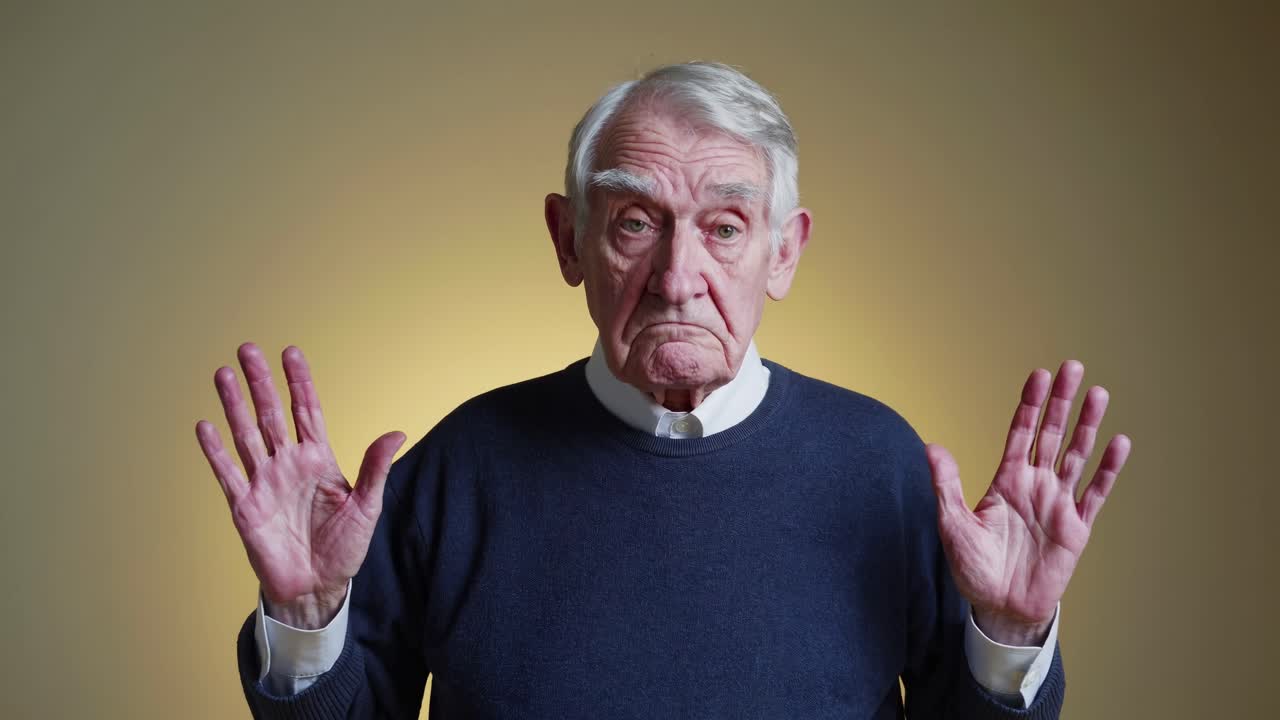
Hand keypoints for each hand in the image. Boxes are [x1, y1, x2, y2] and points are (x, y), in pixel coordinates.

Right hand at [195, 343, 405, 627]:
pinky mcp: (244, 506)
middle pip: (271, 414)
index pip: (306, 410)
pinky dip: (216, 451)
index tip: (291, 352)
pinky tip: (206, 426)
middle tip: (247, 349)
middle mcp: (288, 464)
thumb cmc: (344, 548)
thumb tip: (397, 432)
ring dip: (234, 405)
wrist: (318, 588)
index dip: (299, 382)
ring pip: (246, 435)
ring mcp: (264, 482)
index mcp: (318, 459)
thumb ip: (375, 468)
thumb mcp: (367, 506)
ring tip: (223, 374)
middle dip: (260, 381)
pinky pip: (228, 473)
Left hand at [925, 360, 1130, 644]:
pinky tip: (1118, 442)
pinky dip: (1107, 469)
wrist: (1000, 607)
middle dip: (1061, 402)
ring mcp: (1058, 504)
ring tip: (1098, 394)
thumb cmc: (974, 568)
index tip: (1039, 375)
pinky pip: (1095, 493)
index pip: (1020, 432)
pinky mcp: (1076, 528)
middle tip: (1073, 367)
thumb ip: (947, 485)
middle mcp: (1035, 485)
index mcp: (1007, 481)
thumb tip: (930, 447)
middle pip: (1052, 434)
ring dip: (1087, 426)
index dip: (1030, 404)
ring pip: (1077, 456)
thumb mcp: (953, 524)